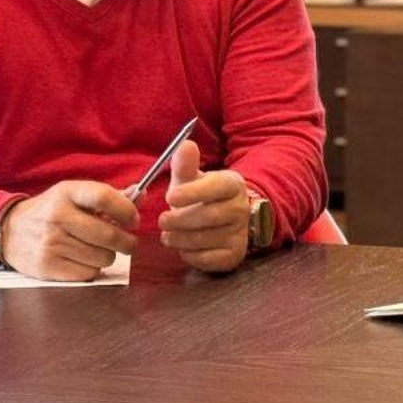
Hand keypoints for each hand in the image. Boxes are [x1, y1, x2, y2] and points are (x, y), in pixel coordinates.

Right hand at [1, 180, 138, 280]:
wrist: (9, 231)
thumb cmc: (51, 211)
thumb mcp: (74, 196)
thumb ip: (109, 197)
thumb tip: (141, 194)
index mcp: (66, 193)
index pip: (105, 197)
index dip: (127, 210)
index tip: (133, 220)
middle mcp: (57, 216)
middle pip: (109, 235)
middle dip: (126, 242)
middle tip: (127, 242)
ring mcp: (50, 243)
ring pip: (102, 257)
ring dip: (107, 256)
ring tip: (96, 249)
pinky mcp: (47, 266)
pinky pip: (88, 274)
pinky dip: (91, 269)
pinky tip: (82, 260)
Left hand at [159, 139, 251, 272]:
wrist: (227, 218)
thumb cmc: (203, 196)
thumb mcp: (193, 178)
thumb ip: (185, 163)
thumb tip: (185, 144)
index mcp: (232, 185)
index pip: (216, 187)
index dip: (192, 193)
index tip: (170, 196)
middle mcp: (240, 209)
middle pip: (208, 216)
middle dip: (179, 220)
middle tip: (162, 220)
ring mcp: (239, 233)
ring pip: (204, 239)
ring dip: (179, 238)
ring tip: (168, 234)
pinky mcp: (234, 255)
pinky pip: (207, 258)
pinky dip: (189, 254)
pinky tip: (183, 246)